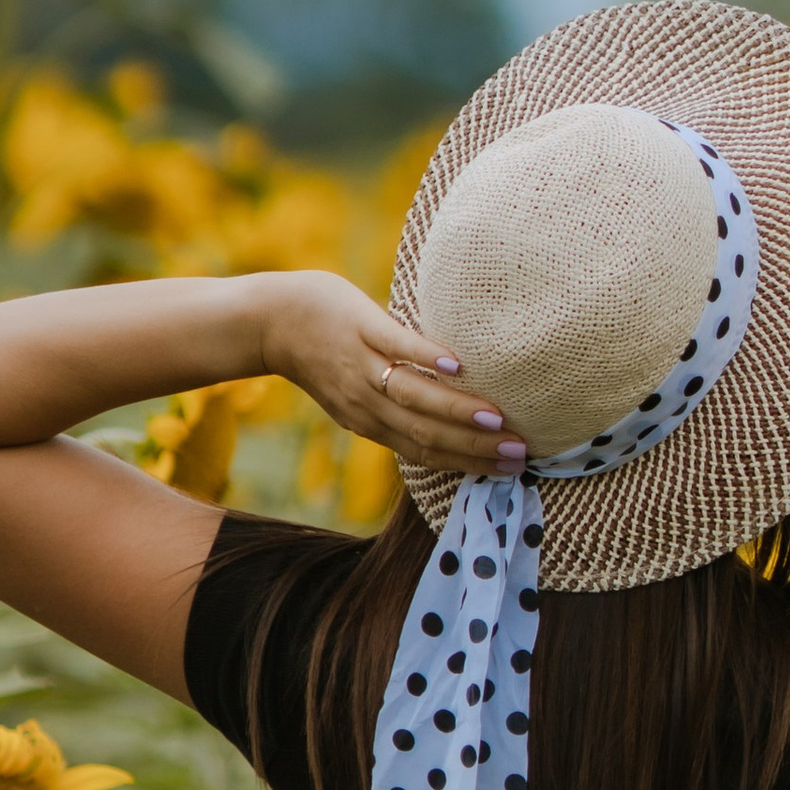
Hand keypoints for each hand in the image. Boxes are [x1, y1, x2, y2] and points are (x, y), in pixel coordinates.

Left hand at [255, 270, 522, 480]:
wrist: (270, 320)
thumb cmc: (323, 353)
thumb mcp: (355, 393)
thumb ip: (395, 405)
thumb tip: (447, 413)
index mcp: (370, 422)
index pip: (425, 452)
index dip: (468, 464)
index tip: (510, 469)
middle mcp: (366, 404)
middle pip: (425, 434)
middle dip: (475, 447)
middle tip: (519, 452)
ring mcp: (362, 367)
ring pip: (414, 398)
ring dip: (457, 411)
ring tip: (498, 419)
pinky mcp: (359, 329)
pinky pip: (396, 347)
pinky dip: (426, 359)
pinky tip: (458, 364)